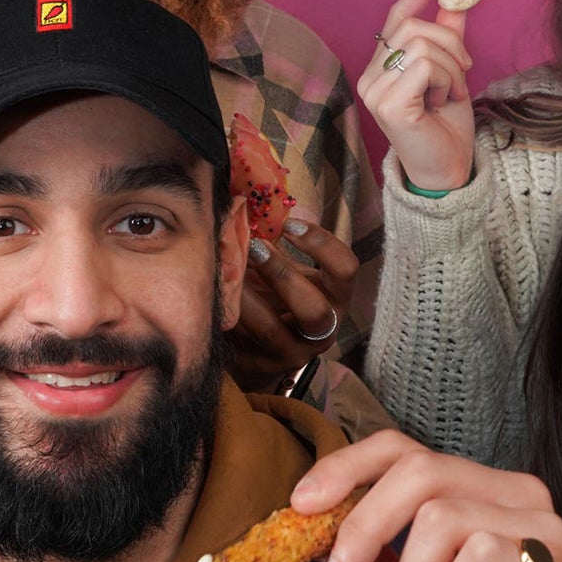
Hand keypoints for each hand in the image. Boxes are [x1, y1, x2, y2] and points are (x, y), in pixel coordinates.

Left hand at [227, 212, 359, 388]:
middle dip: (281, 275)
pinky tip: (214, 293)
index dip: (322, 245)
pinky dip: (227, 315)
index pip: (347, 269)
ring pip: (272, 330)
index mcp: (336, 296)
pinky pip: (241, 341)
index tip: (289, 224)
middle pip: (314, 309)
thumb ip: (282, 242)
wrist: (261, 348)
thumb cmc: (278, 296)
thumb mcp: (290, 270)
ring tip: (226, 269)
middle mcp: (324, 329)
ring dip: (246, 297)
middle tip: (254, 246)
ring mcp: (294, 352)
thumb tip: (255, 196)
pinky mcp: (263, 366)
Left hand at [293, 433, 561, 561]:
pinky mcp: (557, 556)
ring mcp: (535, 519)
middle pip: (414, 469)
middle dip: (361, 525)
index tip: (301, 505)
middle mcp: (506, 494)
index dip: (346, 468)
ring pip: (438, 516)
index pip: (401, 451)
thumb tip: (327, 533)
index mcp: (471, 497)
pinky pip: (478, 554)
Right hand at [355, 0, 476, 193]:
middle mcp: (370, 76)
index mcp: (382, 67)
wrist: (447, 170)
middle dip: (450, 41)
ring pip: (422, 44)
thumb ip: (449, 37)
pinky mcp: (387, 104)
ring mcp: (373, 91)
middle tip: (466, 69)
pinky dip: (446, 79)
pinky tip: (444, 101)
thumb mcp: (452, 73)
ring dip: (452, 66)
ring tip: (454, 92)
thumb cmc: (445, 127)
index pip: (396, 17)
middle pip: (412, 26)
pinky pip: (425, 66)